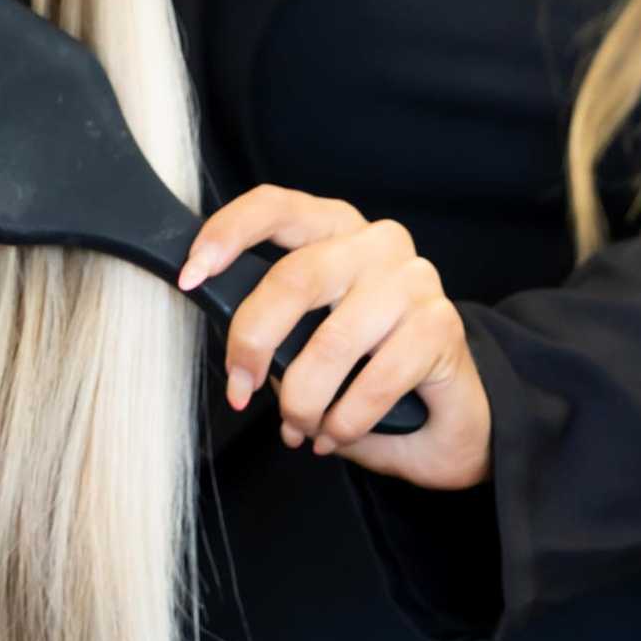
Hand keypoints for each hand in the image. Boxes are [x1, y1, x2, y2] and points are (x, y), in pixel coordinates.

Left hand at [178, 185, 492, 491]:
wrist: (449, 415)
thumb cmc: (366, 368)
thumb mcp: (310, 333)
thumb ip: (274, 319)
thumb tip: (221, 334)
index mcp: (336, 229)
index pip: (276, 207)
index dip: (226, 235)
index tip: (190, 277)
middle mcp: (377, 243)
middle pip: (296, 278)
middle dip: (254, 343)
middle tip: (240, 390)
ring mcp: (414, 280)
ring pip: (332, 341)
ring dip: (302, 399)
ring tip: (298, 427)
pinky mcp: (440, 326)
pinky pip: (374, 381)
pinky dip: (344, 421)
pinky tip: (336, 434)